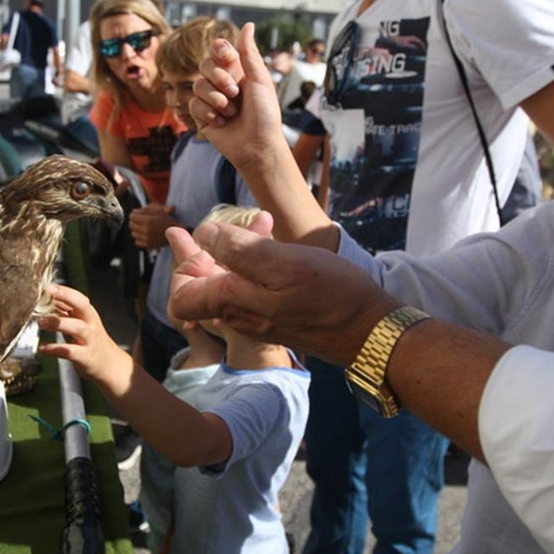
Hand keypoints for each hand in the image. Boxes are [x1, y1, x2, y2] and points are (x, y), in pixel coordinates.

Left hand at [38, 284, 132, 394]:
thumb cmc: (90, 341)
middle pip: (82, 305)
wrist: (108, 364)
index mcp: (87, 314)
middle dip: (66, 297)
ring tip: (41, 322)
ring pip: (77, 327)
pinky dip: (55, 349)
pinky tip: (43, 349)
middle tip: (48, 294)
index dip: (63, 290)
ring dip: (58, 322)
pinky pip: (70, 351)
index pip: (77, 297)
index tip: (47, 286)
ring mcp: (89, 340)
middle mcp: (90, 324)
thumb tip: (47, 298)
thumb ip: (65, 311)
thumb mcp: (80, 323)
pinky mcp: (85, 357)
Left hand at [129, 203, 176, 249]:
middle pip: (131, 225)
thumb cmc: (167, 220)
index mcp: (147, 220)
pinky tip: (144, 235)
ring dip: (136, 230)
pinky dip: (139, 239)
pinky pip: (136, 242)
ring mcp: (147, 238)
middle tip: (139, 221)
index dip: (134, 215)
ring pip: (133, 233)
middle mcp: (146, 229)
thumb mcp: (158, 210)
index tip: (137, 215)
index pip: (132, 216)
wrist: (176, 232)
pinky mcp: (148, 245)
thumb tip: (134, 211)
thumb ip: (145, 209)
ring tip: (142, 228)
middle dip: (134, 222)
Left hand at [165, 215, 398, 366]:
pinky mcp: (279, 317)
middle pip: (204, 290)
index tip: (193, 239)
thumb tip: (204, 234)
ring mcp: (260, 319)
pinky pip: (254, 292)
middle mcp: (240, 317)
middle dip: (210, 251)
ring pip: (231, 287)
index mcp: (233, 304)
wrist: (372, 331)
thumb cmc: (332, 294)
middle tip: (229, 222)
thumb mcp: (284, 264)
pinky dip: (258, 267)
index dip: (182, 267)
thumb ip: (240, 251)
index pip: (181, 297)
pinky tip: (277, 247)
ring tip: (264, 224)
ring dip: (237, 254)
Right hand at [190, 23, 288, 174]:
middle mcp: (222, 83)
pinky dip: (209, 113)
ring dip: (216, 99)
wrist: (258, 146)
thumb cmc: (266, 115)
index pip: (218, 49)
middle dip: (219, 78)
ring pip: (197, 85)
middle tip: (235, 93)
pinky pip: (193, 105)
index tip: (228, 57)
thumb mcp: (260, 80)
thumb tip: (248, 24)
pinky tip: (223, 123)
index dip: (219, 50)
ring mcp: (211, 99)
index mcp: (237, 70)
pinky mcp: (202, 116)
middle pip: (204, 65)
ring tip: (232, 112)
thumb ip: (249, 53)